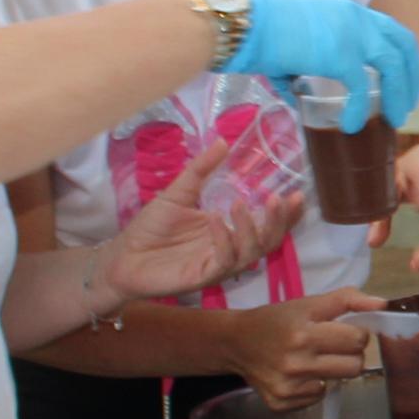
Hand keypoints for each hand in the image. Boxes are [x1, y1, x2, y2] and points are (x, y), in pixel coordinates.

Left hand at [102, 143, 300, 304]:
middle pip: (268, 241)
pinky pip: (223, 261)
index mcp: (229, 230)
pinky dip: (223, 239)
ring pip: (250, 253)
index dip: (284, 213)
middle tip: (279, 199)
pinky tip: (215, 219)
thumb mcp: (179, 191)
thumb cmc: (151, 227)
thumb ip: (201, 170)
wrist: (122, 255)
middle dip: (278, 222)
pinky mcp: (203, 277)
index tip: (297, 193)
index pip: (265, 223)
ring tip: (241, 204)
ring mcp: (218, 264)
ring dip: (250, 229)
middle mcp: (230, 248)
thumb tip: (222, 141)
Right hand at [221, 0, 418, 128]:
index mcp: (349, 12)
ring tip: (393, 120)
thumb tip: (301, 97)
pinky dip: (360, 109)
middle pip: (403, 45)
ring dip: (398, 94)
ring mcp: (351, 33)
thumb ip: (305, 68)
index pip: (392, 30)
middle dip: (412, 77)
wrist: (246, 26)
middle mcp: (357, 17)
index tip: (405, 81)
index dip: (404, 57)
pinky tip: (352, 125)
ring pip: (393, 65)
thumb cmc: (261, 36)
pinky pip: (361, 87)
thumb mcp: (297, 46)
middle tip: (407, 105)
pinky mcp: (340, 54)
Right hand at [230, 291, 391, 410]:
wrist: (235, 343)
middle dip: (350, 354)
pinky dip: (313, 386)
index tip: (342, 331)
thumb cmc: (276, 320)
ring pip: (339, 383)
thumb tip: (383, 304)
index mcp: (304, 333)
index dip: (356, 333)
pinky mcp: (281, 403)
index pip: (358, 340)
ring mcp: (288, 387)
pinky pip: (317, 397)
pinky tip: (298, 374)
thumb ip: (348, 300)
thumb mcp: (309, 303)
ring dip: (334, 370)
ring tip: (315, 359)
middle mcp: (295, 363)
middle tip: (332, 347)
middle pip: (355, 366)